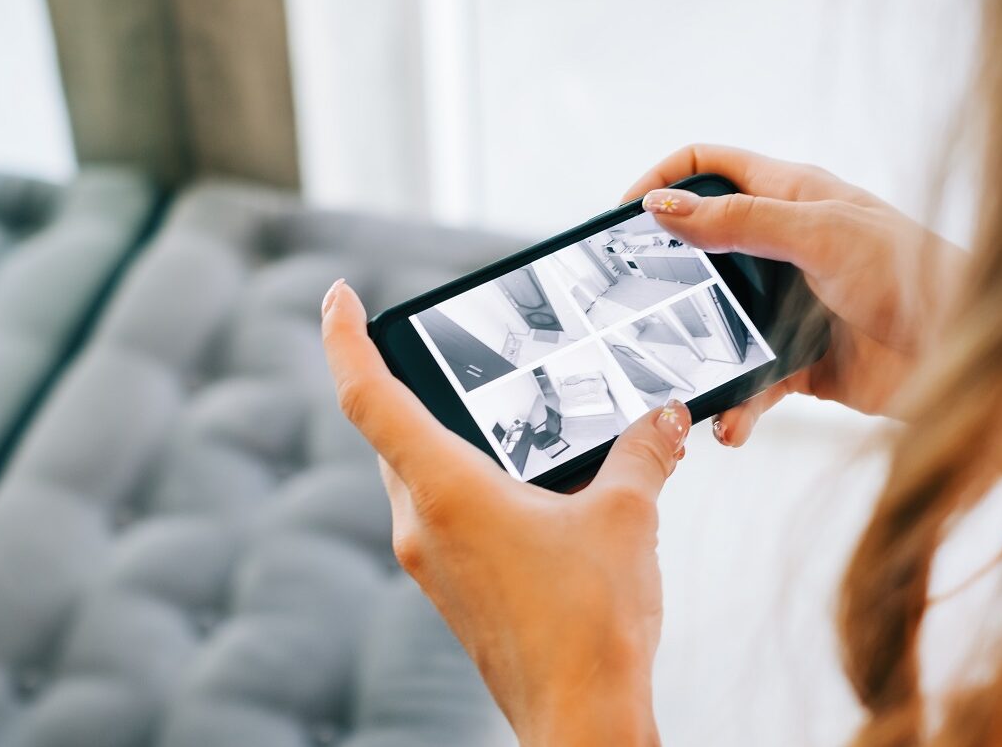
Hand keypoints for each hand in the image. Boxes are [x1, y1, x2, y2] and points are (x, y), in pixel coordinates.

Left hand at [320, 279, 685, 745]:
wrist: (582, 720)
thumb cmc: (592, 625)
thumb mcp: (627, 517)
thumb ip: (643, 453)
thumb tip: (664, 416)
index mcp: (445, 490)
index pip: (368, 395)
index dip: (345, 337)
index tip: (337, 296)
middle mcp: (421, 524)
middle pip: (392, 433)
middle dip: (417, 387)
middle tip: (458, 355)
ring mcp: (432, 562)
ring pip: (420, 477)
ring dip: (454, 440)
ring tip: (516, 421)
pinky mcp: (454, 591)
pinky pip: (445, 516)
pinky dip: (474, 485)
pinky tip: (535, 490)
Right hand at [622, 144, 964, 443]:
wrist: (968, 358)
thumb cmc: (912, 274)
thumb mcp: (819, 233)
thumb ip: (739, 221)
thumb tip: (664, 207)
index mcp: (792, 197)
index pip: (710, 168)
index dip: (663, 181)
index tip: (625, 217)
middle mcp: (787, 247)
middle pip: (704, 251)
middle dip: (667, 279)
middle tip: (632, 305)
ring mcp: (790, 308)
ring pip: (719, 326)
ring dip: (698, 355)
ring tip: (679, 382)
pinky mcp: (800, 364)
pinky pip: (750, 382)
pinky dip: (736, 406)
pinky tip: (731, 425)